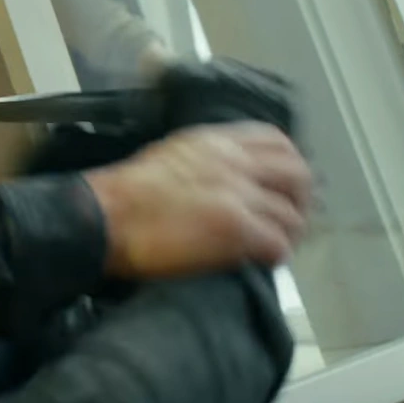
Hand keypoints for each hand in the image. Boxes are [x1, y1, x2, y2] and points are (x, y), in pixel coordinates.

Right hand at [84, 122, 311, 279]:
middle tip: (289, 218)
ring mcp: (238, 195)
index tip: (282, 184)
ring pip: (291, 215)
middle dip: (300, 199)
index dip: (289, 165)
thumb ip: (204, 163)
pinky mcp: (236, 229)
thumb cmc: (123, 191)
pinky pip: (277, 244)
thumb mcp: (169, 156)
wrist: (103, 215)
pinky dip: (276, 255)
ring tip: (274, 245)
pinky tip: (263, 261)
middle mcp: (234, 163)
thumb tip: (224, 181)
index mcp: (215, 142)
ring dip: (289, 233)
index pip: (275, 141)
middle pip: (297, 175)